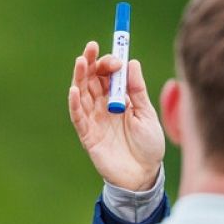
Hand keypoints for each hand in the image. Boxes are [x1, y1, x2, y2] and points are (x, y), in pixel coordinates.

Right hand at [68, 40, 164, 190]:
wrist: (145, 175)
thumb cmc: (149, 146)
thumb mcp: (147, 115)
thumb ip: (138, 91)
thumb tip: (132, 62)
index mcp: (119, 100)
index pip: (109, 75)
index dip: (110, 63)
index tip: (116, 56)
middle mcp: (103, 106)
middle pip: (92, 80)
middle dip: (92, 63)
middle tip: (92, 48)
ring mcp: (94, 119)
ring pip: (82, 94)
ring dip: (80, 77)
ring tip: (81, 61)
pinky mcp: (88, 135)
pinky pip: (78, 117)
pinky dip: (75, 103)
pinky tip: (74, 89)